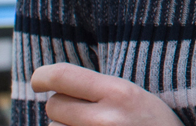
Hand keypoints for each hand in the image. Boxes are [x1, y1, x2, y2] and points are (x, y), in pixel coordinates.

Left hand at [32, 63, 182, 125]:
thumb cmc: (155, 125)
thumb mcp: (137, 97)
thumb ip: (100, 89)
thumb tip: (51, 83)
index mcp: (120, 93)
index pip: (61, 76)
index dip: (43, 76)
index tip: (40, 81)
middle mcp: (105, 119)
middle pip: (54, 105)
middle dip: (63, 108)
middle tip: (86, 112)